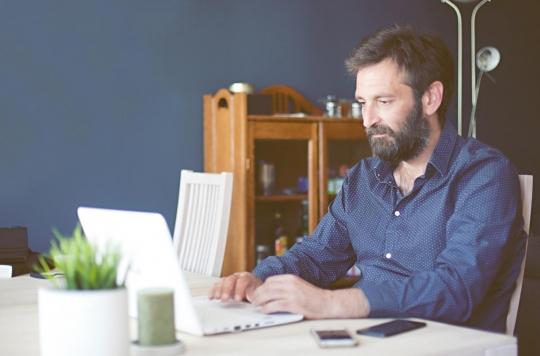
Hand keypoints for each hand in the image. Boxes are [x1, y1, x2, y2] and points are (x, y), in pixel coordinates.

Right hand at [209, 272, 262, 301]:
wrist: (253, 287)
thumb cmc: (256, 292)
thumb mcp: (259, 295)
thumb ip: (258, 298)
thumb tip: (261, 305)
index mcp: (249, 278)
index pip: (243, 280)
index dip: (239, 289)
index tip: (237, 299)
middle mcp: (238, 277)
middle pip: (231, 279)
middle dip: (227, 289)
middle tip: (225, 298)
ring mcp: (230, 280)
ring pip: (223, 281)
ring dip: (219, 290)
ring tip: (217, 298)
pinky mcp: (224, 284)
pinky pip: (217, 285)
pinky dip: (213, 291)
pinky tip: (211, 297)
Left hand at [250, 274, 369, 318]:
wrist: (328, 303)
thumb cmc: (313, 297)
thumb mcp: (298, 286)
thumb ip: (286, 287)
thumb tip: (271, 292)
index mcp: (291, 278)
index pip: (270, 280)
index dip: (262, 287)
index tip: (258, 293)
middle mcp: (290, 283)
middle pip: (267, 287)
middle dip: (258, 294)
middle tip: (253, 300)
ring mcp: (291, 293)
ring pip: (268, 295)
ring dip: (260, 301)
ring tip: (257, 306)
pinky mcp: (293, 304)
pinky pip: (275, 305)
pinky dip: (267, 308)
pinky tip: (265, 310)